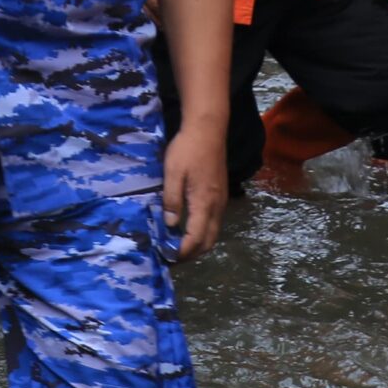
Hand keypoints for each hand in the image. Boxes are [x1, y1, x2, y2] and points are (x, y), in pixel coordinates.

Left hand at [160, 123, 226, 262]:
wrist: (208, 129)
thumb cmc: (187, 149)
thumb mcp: (172, 173)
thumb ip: (172, 200)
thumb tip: (170, 225)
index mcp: (204, 203)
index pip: (196, 238)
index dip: (182, 252)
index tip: (167, 258)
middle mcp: (217, 206)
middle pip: (208, 241)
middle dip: (191, 254)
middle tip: (171, 258)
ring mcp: (221, 201)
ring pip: (213, 233)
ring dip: (197, 244)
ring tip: (176, 247)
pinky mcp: (220, 195)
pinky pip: (213, 222)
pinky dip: (202, 232)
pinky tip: (186, 228)